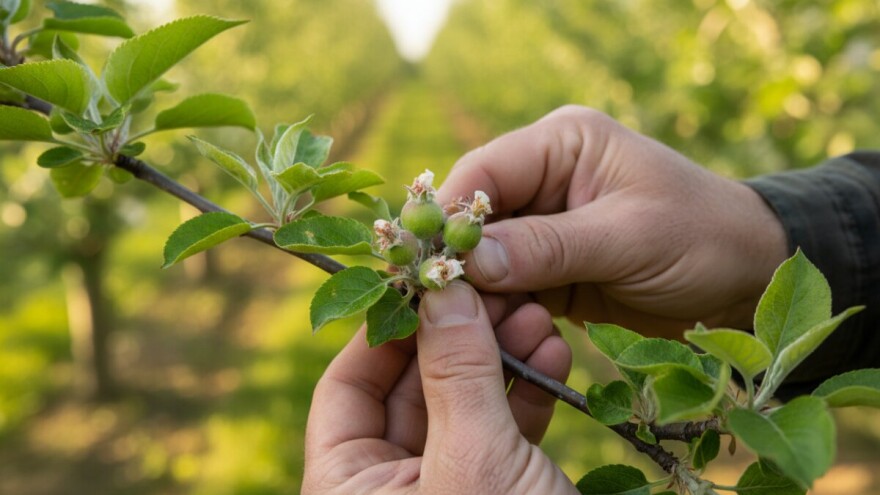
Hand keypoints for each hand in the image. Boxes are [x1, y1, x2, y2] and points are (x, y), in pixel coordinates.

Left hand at [302, 282, 576, 493]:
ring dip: (499, 355)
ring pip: (462, 403)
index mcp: (347, 491)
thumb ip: (455, 372)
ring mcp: (446, 489)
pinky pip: (501, 430)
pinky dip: (526, 391)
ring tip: (535, 310)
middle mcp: (388, 491)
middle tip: (494, 285)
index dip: (385, 329)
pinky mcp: (497, 490)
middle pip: (410, 387)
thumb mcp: (475, 462)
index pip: (345, 388)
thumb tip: (440, 289)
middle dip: (456, 334)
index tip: (426, 278)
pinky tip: (551, 351)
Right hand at [438, 106, 787, 336]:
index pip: (483, 171)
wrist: (747, 280)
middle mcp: (544, 178)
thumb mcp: (628, 237)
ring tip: (470, 333)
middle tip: (439, 308)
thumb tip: (468, 262)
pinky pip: (507, 288)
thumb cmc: (703, 238)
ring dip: (478, 294)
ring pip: (485, 259)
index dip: (449, 215)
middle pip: (474, 218)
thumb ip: (548, 246)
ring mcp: (544, 227)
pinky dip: (499, 313)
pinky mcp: (550, 269)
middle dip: (459, 262)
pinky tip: (495, 338)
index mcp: (562, 144)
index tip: (426, 264)